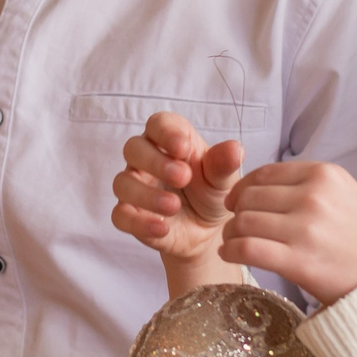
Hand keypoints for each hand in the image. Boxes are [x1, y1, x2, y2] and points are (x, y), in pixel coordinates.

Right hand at [112, 113, 252, 294]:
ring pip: (123, 183)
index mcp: (169, 140)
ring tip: (173, 206)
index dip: (166, 132)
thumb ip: (224, 164)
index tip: (183, 147)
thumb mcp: (223, 179)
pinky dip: (139, 223)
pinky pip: (121, 216)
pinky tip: (162, 228)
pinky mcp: (130, 216)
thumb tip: (235, 149)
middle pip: (134, 149)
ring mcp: (134, 187)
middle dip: (155, 161)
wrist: (207, 231)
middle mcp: (146, 160)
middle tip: (183, 177)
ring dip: (146, 194)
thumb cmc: (211, 193)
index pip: (158, 124)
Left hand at [220, 160, 356, 304]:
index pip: (264, 174)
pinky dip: (231, 250)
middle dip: (236, 212)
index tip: (237, 201)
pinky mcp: (300, 261)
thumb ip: (309, 186)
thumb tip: (261, 187)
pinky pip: (248, 248)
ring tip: (233, 242)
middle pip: (249, 197)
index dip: (243, 187)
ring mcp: (306, 229)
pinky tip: (231, 255)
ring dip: (231, 233)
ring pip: (244, 222)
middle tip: (236, 225)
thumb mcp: (345, 194)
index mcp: (324, 175)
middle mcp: (313, 197)